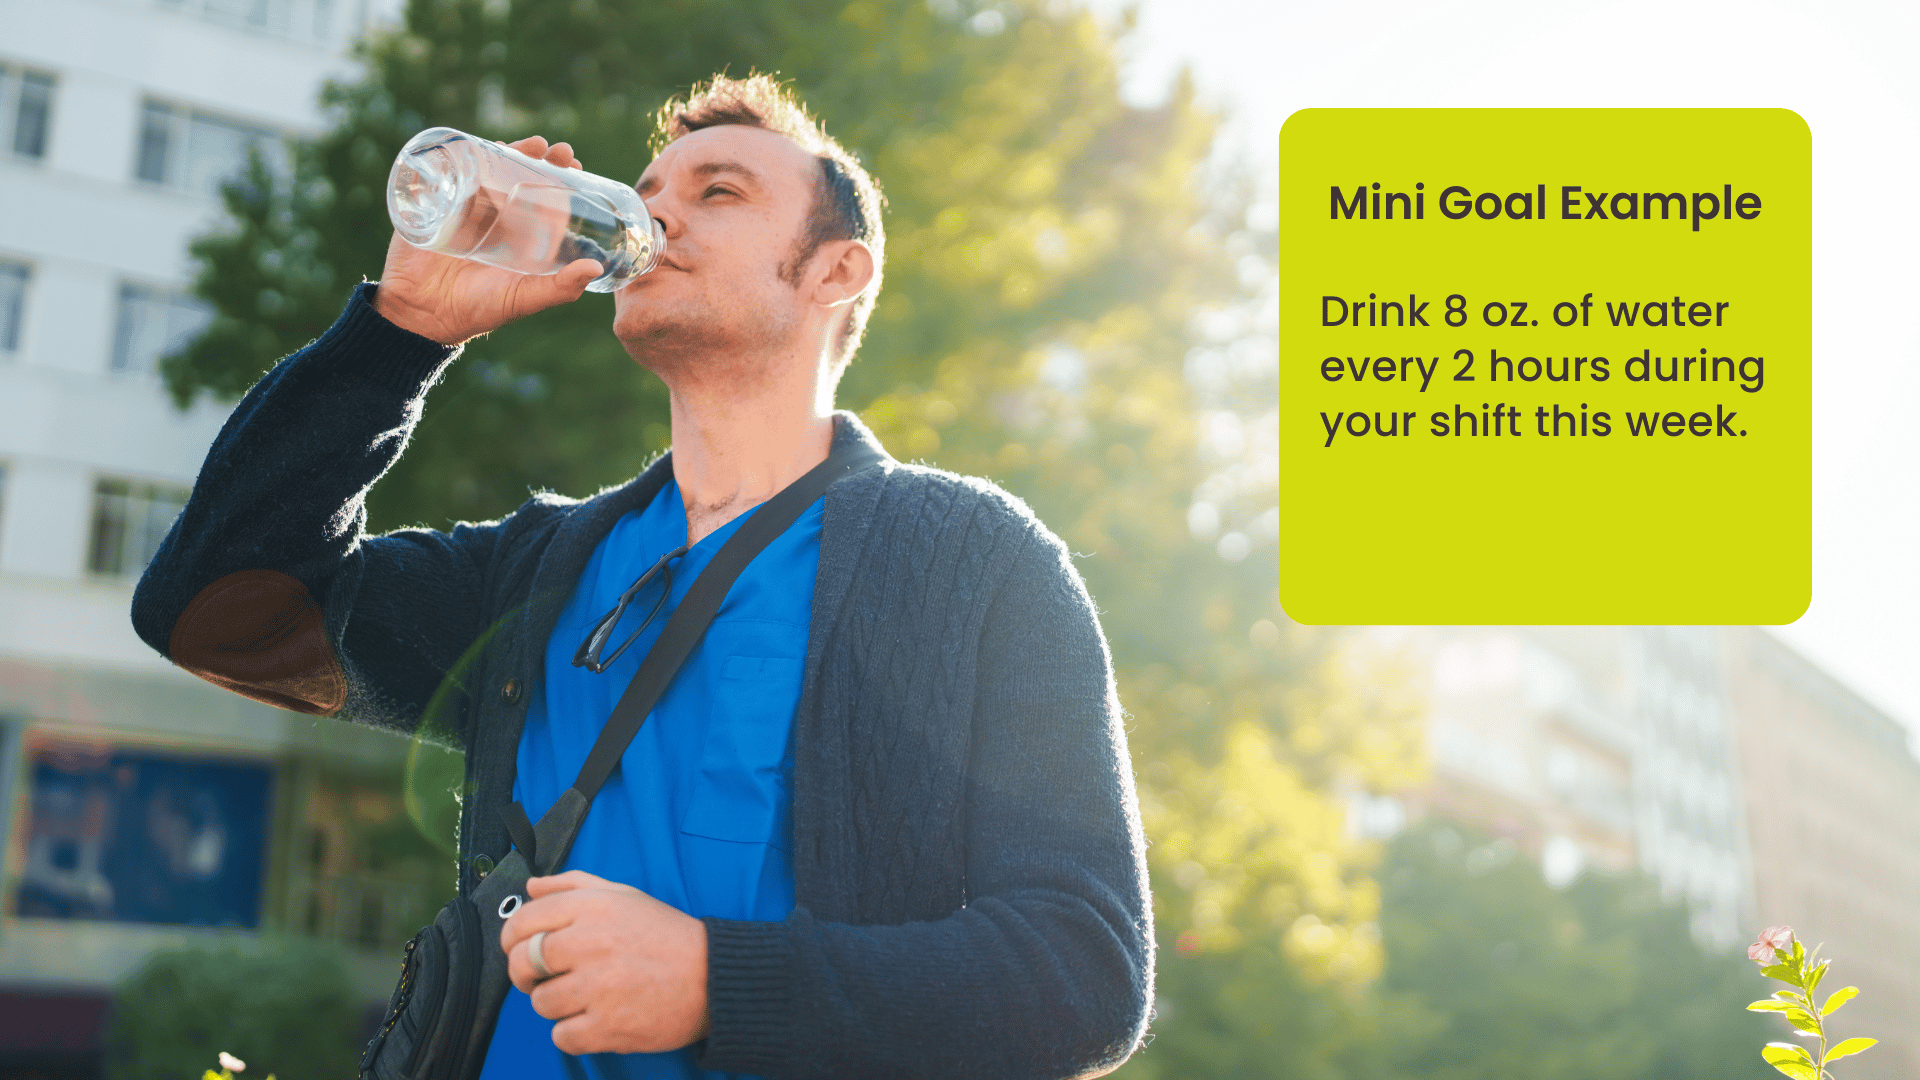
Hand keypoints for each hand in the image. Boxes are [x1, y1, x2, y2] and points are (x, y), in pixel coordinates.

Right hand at [374, 135, 604, 344]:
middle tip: (559, 152)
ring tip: (532, 144)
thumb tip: (597, 269)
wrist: (422, 313)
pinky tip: (484, 143)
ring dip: (512, 150)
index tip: (576, 164)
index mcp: (521, 237)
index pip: (545, 199)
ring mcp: (468, 208)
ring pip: (491, 169)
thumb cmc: (478, 310)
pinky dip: (467, 155)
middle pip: (521, 177)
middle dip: (541, 159)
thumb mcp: (524, 299)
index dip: (562, 179)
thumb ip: (560, 289)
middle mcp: (497, 219)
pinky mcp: (440, 204)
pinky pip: (452, 173)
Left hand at [499, 870, 709, 1054]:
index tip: (519, 948)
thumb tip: (533, 886)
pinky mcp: (607, 1026)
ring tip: (584, 995)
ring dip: (556, 1004)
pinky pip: (561, 1036)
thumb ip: (574, 884)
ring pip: (540, 1002)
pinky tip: (594, 1017)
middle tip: (546, 976)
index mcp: (592, 907)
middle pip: (523, 963)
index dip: (512, 938)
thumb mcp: (624, 896)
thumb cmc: (667, 937)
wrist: (714, 977)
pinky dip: (573, 1032)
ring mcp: (598, 987)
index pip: (524, 920)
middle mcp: (591, 943)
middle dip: (526, 973)